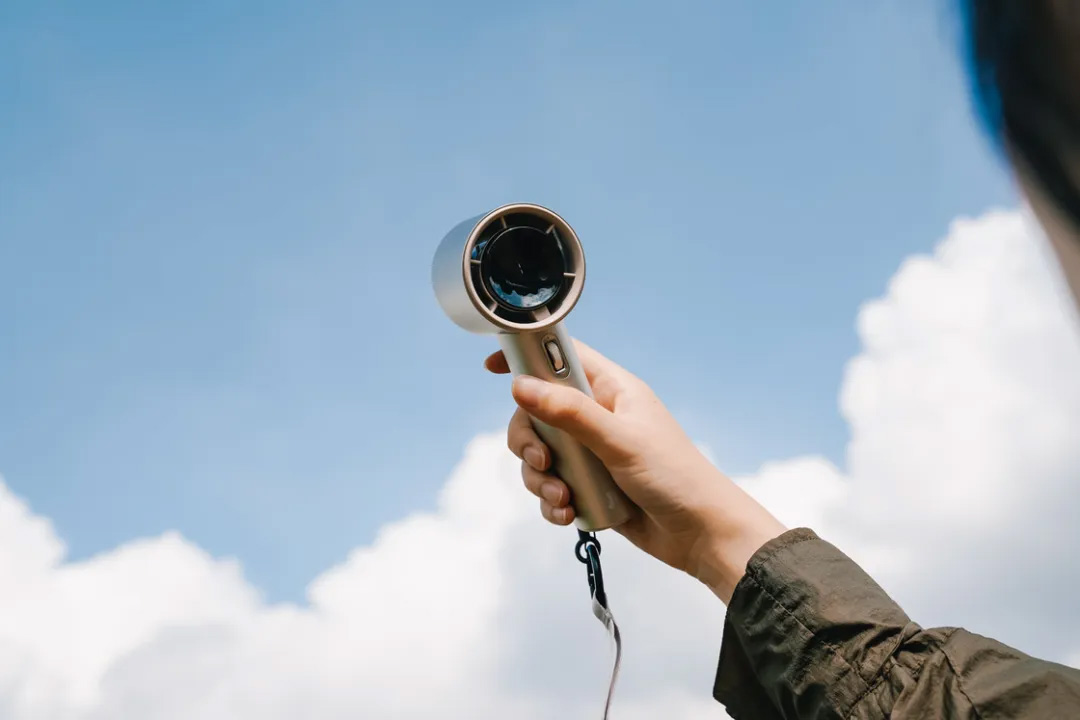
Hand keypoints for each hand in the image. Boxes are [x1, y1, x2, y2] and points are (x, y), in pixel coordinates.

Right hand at [485, 339, 785, 602]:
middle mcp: (599, 417)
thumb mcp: (619, 441)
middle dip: (529, 440)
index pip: (561, 358)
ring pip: (540, 454)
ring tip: (562, 498)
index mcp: (613, 390)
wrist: (701, 534)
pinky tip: (568, 514)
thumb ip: (570, 413)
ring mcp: (592, 453)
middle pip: (537, 413)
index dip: (527, 357)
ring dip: (540, 478)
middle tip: (542, 459)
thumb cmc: (675, 477)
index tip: (492, 368)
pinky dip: (552, 502)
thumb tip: (521, 386)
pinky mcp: (590, 487)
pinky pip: (552, 488)